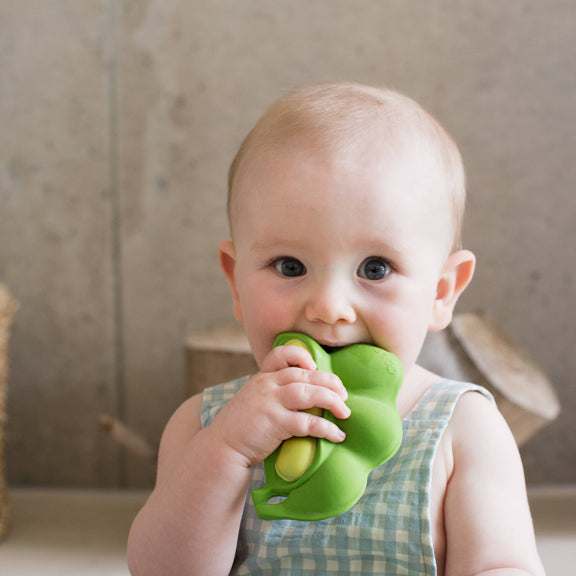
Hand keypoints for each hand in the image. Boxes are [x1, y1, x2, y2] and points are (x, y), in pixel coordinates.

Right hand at [209, 344, 350, 467]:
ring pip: (308, 392)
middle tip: (344, 395)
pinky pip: (307, 422)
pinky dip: (326, 428)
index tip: (314, 366)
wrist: (222, 447)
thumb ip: (274, 392)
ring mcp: (270, 403)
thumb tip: (306, 395)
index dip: (301, 355)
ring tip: (346, 412)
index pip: (281, 354)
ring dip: (332, 401)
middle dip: (330, 382)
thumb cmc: (242, 426)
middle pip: (305, 374)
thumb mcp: (255, 400)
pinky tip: (337, 435)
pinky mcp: (275, 423)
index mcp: (262, 377)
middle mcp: (266, 385)